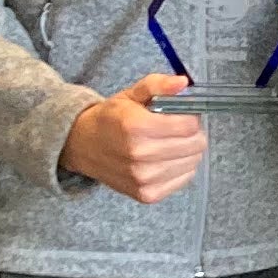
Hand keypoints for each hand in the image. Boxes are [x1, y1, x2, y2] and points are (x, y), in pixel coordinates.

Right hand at [61, 74, 207, 202]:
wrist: (83, 146)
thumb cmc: (111, 118)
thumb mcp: (132, 94)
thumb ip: (159, 85)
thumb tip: (183, 82)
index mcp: (136, 126)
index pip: (189, 125)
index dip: (191, 117)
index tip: (182, 115)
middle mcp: (140, 154)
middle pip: (195, 145)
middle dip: (192, 133)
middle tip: (177, 129)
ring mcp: (143, 178)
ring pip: (192, 163)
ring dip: (187, 151)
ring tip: (169, 143)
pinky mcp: (146, 194)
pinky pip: (184, 179)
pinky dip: (181, 168)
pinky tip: (165, 159)